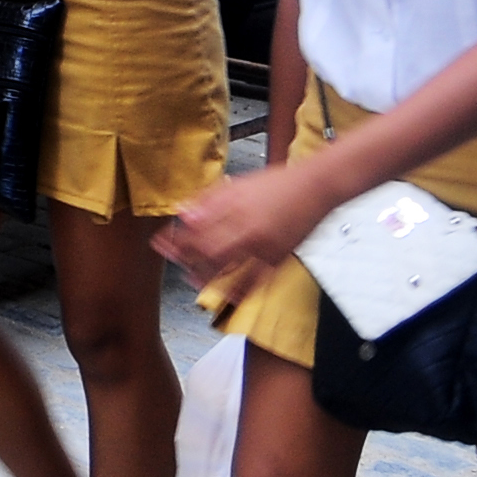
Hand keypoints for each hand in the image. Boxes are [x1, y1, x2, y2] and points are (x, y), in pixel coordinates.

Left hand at [156, 159, 333, 290]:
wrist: (315, 188)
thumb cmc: (276, 183)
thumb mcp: (238, 185)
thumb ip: (209, 200)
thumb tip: (183, 213)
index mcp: (236, 210)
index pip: (196, 230)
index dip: (175, 240)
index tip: (160, 242)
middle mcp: (248, 231)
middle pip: (208, 253)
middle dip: (185, 259)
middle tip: (172, 260)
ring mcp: (264, 248)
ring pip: (229, 271)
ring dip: (205, 277)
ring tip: (190, 278)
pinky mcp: (279, 260)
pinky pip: (255, 283)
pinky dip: (237, 291)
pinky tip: (224, 293)